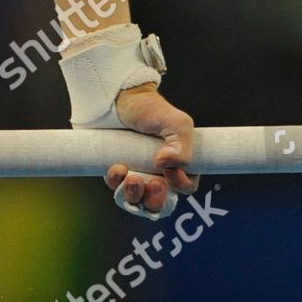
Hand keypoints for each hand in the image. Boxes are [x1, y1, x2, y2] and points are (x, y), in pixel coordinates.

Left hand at [104, 83, 199, 215]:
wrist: (120, 97)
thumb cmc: (151, 109)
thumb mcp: (178, 123)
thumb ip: (183, 147)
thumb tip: (166, 165)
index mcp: (177, 163)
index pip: (185, 187)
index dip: (180, 185)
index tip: (171, 171)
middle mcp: (158, 173)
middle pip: (160, 204)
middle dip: (156, 200)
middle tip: (153, 183)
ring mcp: (136, 175)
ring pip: (137, 202)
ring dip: (135, 195)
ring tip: (132, 177)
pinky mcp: (117, 174)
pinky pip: (116, 189)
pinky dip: (116, 183)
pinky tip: (117, 167)